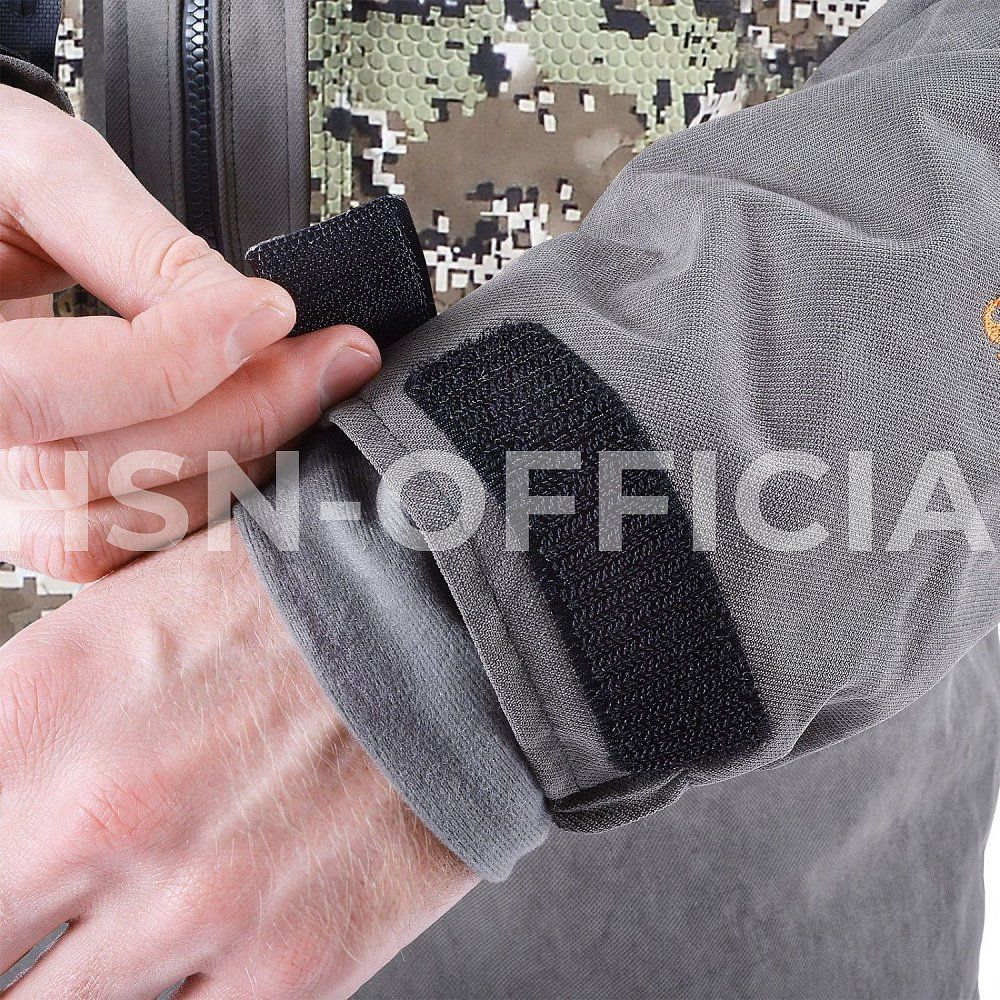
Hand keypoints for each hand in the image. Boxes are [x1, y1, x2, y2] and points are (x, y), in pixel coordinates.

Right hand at [0, 86, 380, 582]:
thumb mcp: (34, 174)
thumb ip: (135, 244)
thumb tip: (247, 313)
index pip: (34, 388)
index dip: (171, 356)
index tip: (271, 311)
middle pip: (90, 470)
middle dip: (235, 414)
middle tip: (331, 361)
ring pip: (118, 523)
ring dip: (237, 462)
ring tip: (310, 394)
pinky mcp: (40, 515)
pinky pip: (132, 543)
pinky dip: (214, 496)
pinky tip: (270, 441)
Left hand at [0, 526, 474, 997]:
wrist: (451, 616)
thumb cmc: (298, 603)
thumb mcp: (118, 619)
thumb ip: (21, 731)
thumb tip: (5, 804)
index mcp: (42, 705)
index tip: (9, 879)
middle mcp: (99, 815)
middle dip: (10, 929)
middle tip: (44, 916)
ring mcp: (193, 904)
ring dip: (71, 979)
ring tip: (125, 922)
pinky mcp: (289, 967)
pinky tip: (178, 958)